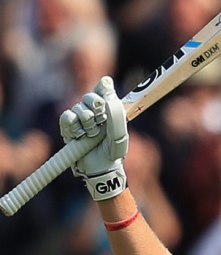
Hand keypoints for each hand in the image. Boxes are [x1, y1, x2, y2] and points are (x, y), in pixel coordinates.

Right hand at [59, 76, 128, 199]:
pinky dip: (73, 125)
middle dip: (95, 106)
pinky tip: (80, 135)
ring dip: (86, 122)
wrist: (101, 168)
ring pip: (78, 107)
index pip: (104, 90)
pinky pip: (67, 117)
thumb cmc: (113, 151)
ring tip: (93, 135)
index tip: (106, 86)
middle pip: (89, 96)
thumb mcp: (120, 134)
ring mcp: (81, 118)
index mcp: (109, 110)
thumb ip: (117, 116)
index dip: (103, 87)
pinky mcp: (69, 127)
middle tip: (101, 120)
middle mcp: (95, 111)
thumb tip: (109, 98)